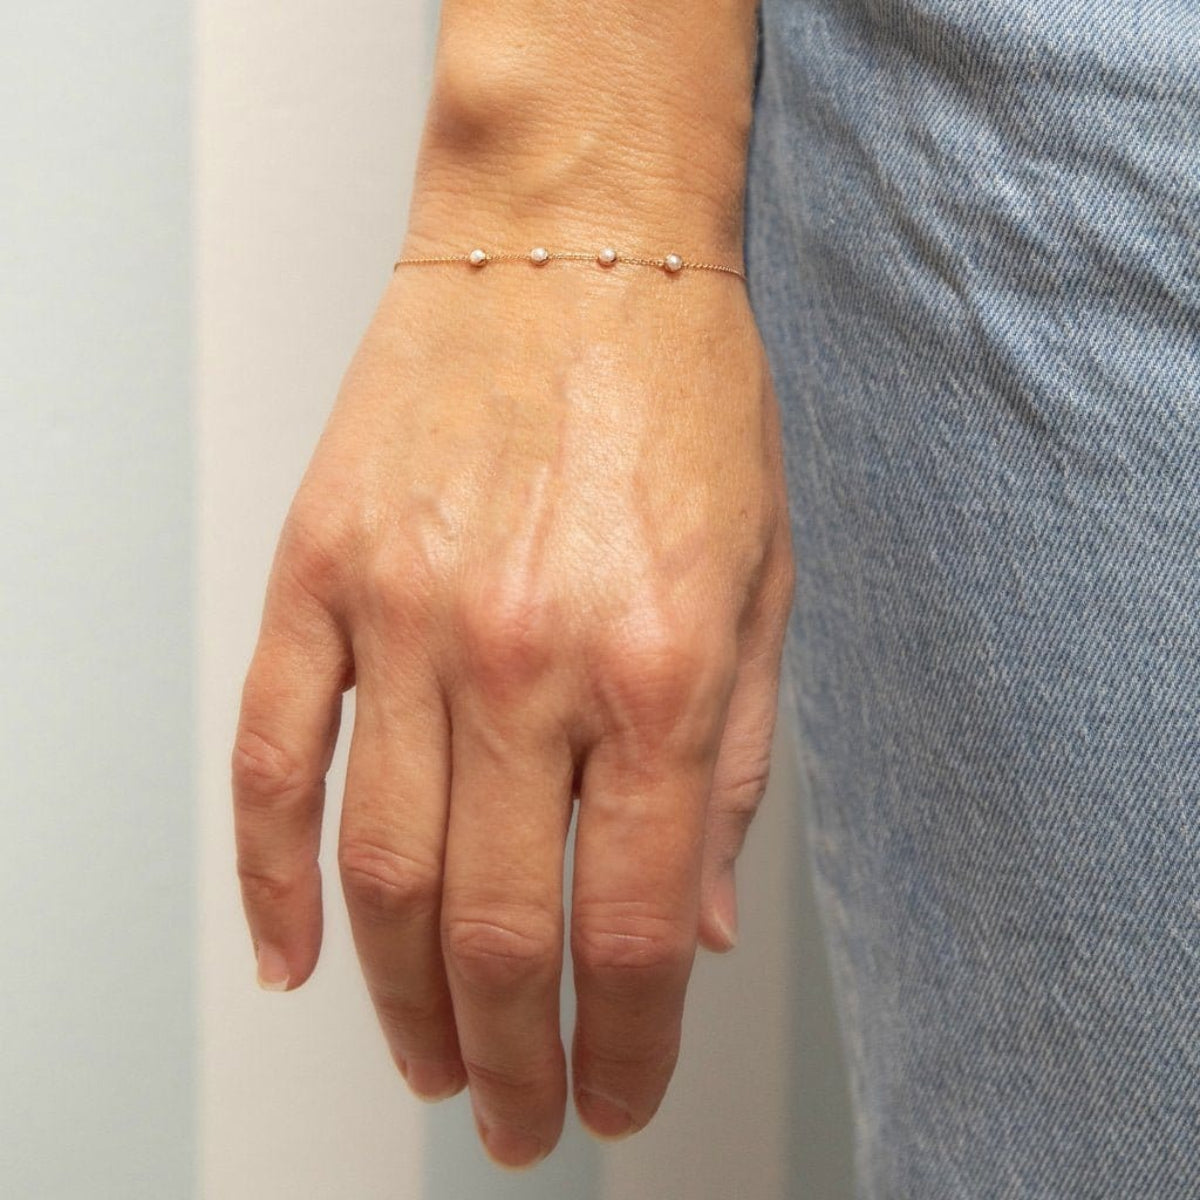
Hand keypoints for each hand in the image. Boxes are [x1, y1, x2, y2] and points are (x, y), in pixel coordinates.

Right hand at [231, 244, 794, 1167]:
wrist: (574, 244)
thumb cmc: (684, 403)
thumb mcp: (765, 587)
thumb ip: (735, 768)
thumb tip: (699, 926)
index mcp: (657, 669)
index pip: (633, 926)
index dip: (625, 1044)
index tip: (614, 1098)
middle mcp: (525, 660)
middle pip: (492, 926)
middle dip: (512, 1055)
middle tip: (517, 1117)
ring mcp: (406, 616)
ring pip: (376, 871)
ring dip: (398, 999)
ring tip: (429, 1063)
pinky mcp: (322, 572)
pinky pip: (271, 757)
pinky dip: (269, 877)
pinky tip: (292, 957)